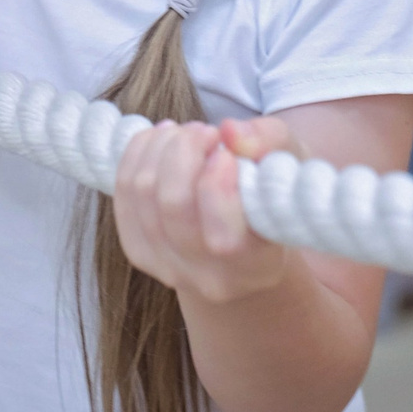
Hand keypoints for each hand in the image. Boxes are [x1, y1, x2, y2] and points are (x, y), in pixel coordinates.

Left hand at [113, 116, 304, 305]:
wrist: (245, 242)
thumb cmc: (272, 196)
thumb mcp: (289, 163)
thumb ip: (270, 143)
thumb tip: (230, 131)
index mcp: (257, 267)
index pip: (224, 238)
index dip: (216, 185)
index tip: (226, 152)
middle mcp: (209, 280)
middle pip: (174, 207)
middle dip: (184, 151)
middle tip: (206, 132)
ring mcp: (167, 269)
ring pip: (143, 195)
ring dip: (161, 148)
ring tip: (187, 133)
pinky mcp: (139, 251)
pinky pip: (123, 194)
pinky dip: (138, 155)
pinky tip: (162, 140)